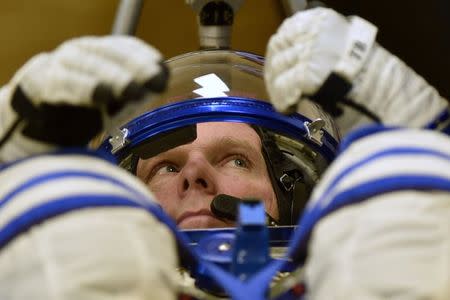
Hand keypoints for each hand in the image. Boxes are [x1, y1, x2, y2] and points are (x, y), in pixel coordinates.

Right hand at [4, 35, 167, 147]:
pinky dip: (84, 89)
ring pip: (87, 65)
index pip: (125, 48)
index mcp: (99, 53)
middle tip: (154, 79)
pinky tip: (101, 95)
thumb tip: (160, 85)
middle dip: (134, 66)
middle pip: (108, 53)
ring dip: (112, 76)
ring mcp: (60, 65)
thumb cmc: (81, 107)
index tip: (163, 71)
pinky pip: (64, 84)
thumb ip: (133, 92)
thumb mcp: (111, 99)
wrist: (35, 118)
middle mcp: (80, 53)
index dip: (144, 57)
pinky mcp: (43, 84)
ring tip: (131, 89)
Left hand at [264, 8, 446, 133]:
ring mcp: (308, 52)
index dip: (278, 52)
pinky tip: (290, 109)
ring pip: (278, 72)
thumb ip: (318, 48)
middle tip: (279, 89)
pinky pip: (284, 91)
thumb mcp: (342, 48)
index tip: (277, 66)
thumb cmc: (371, 77)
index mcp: (322, 20)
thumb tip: (294, 58)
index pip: (286, 32)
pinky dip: (284, 102)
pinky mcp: (306, 75)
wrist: (388, 93)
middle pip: (278, 52)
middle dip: (275, 73)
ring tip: (287, 102)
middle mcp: (313, 32)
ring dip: (279, 90)